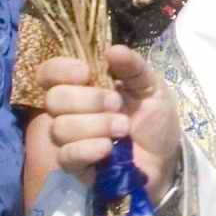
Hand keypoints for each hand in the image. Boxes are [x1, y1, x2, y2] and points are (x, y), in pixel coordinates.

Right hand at [25, 48, 178, 202]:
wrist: (165, 158)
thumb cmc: (154, 119)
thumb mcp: (151, 87)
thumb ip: (133, 67)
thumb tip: (112, 50)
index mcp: (82, 87)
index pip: (49, 73)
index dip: (60, 70)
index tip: (85, 72)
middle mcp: (69, 111)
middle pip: (53, 99)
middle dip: (88, 100)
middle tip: (117, 104)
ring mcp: (69, 139)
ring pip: (60, 128)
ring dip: (96, 125)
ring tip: (123, 128)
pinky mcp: (75, 166)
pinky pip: (66, 156)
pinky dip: (87, 149)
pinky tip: (108, 147)